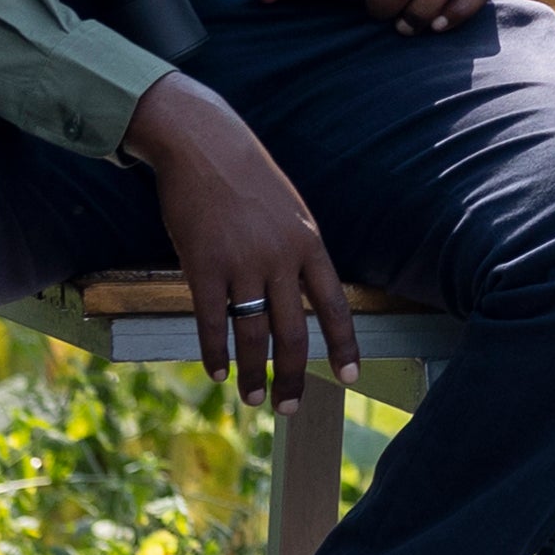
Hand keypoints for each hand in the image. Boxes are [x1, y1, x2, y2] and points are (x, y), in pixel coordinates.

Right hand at [122, 73, 357, 408]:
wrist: (205, 146)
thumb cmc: (248, 181)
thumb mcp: (290, 213)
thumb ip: (298, 253)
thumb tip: (305, 295)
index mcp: (309, 245)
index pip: (336, 306)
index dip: (345, 345)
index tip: (351, 378)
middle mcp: (281, 258)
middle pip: (295, 331)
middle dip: (295, 374)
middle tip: (290, 407)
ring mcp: (242, 262)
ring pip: (254, 333)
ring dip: (255, 372)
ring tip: (255, 399)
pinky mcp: (203, 264)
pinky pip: (213, 319)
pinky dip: (216, 351)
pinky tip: (218, 373)